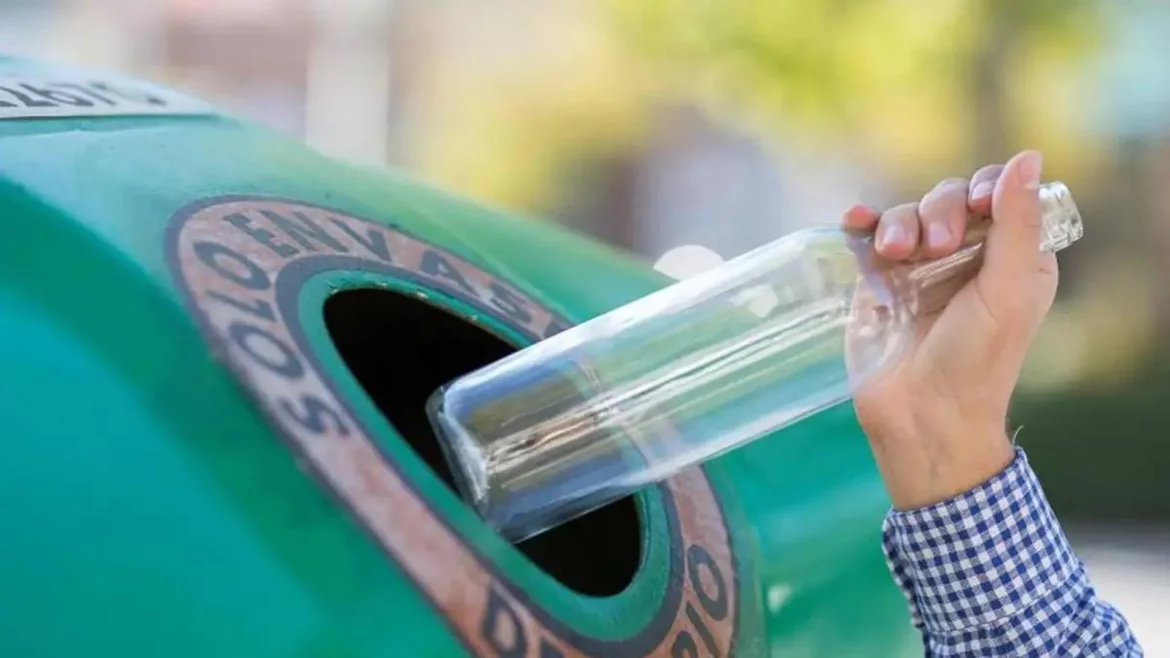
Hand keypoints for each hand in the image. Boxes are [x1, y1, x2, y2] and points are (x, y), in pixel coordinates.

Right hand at [842, 150, 1056, 509]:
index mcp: (1012, 258)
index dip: (986, 190)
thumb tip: (1028, 157)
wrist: (921, 415)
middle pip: (949, 200)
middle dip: (938, 212)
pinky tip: (853, 221)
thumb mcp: (1007, 291)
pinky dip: (861, 223)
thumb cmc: (977, 361)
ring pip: (906, 215)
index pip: (999, 196)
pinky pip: (868, 237)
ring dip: (898, 223)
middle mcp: (966, 258)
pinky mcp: (878, 282)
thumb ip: (1017, 223)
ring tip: (893, 253)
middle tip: (932, 248)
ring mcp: (918, 270)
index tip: (976, 206)